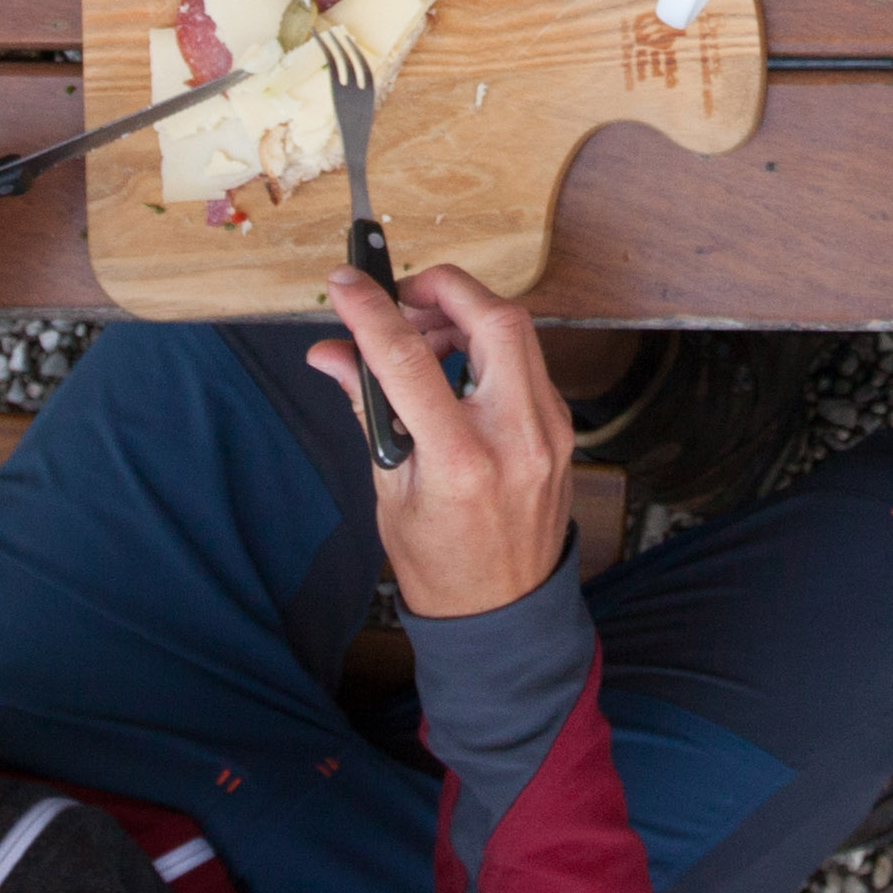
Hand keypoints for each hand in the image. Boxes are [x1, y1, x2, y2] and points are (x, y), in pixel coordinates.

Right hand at [310, 266, 576, 618]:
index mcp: (462, 462)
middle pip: (496, 319)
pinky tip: (454, 363)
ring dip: (467, 314)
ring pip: (519, 332)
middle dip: (443, 289)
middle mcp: (517, 438)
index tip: (345, 283)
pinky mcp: (561, 427)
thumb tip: (331, 353)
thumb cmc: (439, 561)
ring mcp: (550, 430)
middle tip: (399, 299)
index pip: (410, 359)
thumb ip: (368, 410)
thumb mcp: (388, 490)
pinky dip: (489, 345)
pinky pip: (528, 360)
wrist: (502, 610)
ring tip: (420, 336)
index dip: (370, 310)